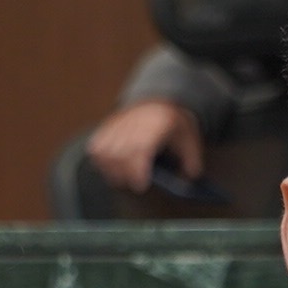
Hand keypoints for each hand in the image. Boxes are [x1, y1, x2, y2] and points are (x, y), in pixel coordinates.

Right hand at [84, 99, 203, 193]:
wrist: (161, 102)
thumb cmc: (174, 125)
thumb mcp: (191, 141)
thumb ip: (192, 162)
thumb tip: (188, 179)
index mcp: (158, 124)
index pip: (140, 148)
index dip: (137, 170)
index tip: (141, 185)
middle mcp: (135, 121)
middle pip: (119, 154)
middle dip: (125, 175)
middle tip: (135, 184)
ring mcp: (118, 123)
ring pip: (103, 151)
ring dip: (111, 169)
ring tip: (124, 176)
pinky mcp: (107, 126)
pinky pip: (95, 147)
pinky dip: (100, 161)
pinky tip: (113, 166)